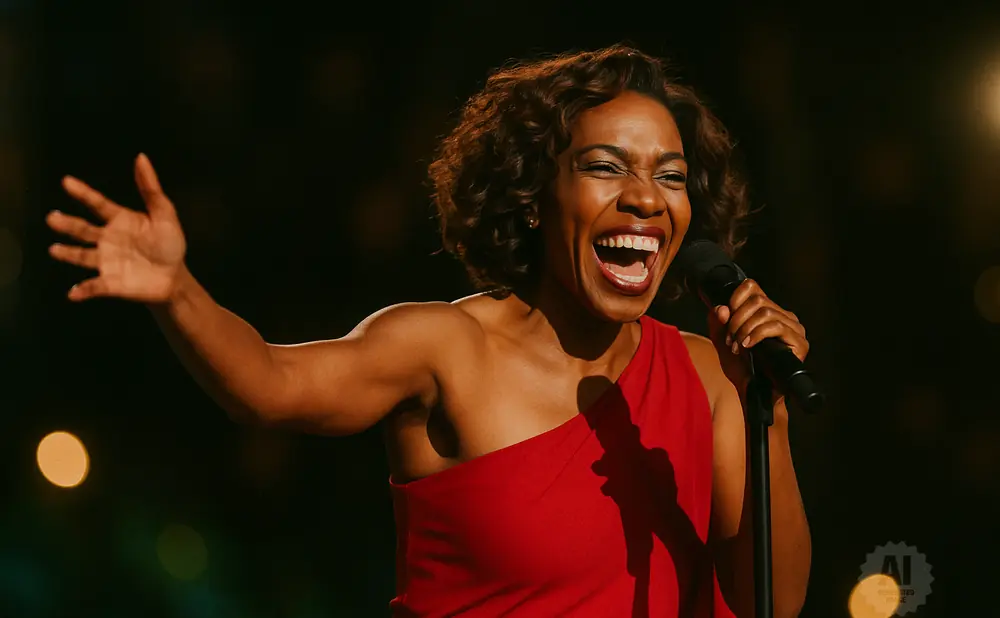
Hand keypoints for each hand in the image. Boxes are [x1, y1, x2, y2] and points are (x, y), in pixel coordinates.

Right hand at [47, 154, 186, 302]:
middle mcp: (107, 239)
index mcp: (119, 220)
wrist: (174, 277)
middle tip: (52, 218)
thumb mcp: (164, 214)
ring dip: (68, 254)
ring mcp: (106, 261)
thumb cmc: (169, 244)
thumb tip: (141, 157)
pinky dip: (83, 290)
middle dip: (67, 224)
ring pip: (82, 256)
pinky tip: (73, 292)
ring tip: (55, 250)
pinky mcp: (110, 282)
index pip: (98, 204)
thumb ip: (151, 188)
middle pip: (83, 229)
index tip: (67, 182)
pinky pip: (94, 286)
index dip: (83, 193)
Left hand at [707, 279, 808, 396]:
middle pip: (757, 299)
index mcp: (767, 310)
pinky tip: (747, 346)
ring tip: (737, 346)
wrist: (753, 392)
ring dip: (745, 329)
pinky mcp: (799, 342)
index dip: (734, 298)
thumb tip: (721, 308)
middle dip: (737, 319)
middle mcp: (784, 315)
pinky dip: (756, 335)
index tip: (725, 318)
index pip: (752, 286)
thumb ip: (718, 322)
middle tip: (730, 338)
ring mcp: (794, 328)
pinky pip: (775, 327)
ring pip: (765, 312)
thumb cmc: (741, 367)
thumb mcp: (722, 340)